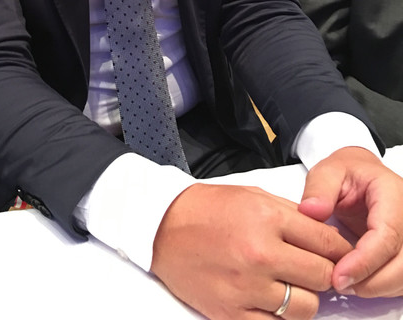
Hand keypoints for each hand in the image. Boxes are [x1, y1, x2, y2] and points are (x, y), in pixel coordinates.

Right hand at [151, 183, 352, 319]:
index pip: (326, 243)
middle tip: (311, 268)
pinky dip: (279, 316)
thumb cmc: (209, 208)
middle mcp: (260, 254)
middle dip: (323, 273)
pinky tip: (270, 299)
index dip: (339, 250)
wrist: (163, 227)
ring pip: (306, 308)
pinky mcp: (232, 313)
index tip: (339, 254)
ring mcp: (246, 288)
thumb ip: (292, 214)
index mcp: (267, 219)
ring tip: (290, 284)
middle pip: (321, 277)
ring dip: (304, 298)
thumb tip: (326, 234)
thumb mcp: (254, 195)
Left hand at [300, 146, 402, 298]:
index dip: (364, 261)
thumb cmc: (348, 173)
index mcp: (393, 194)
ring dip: (376, 287)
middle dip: (371, 281)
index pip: (387, 235)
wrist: (363, 175)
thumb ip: (319, 188)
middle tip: (338, 284)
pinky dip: (381, 286)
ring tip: (344, 283)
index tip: (338, 276)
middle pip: (402, 264)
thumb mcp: (328, 170)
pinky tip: (358, 282)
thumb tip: (310, 211)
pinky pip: (402, 278)